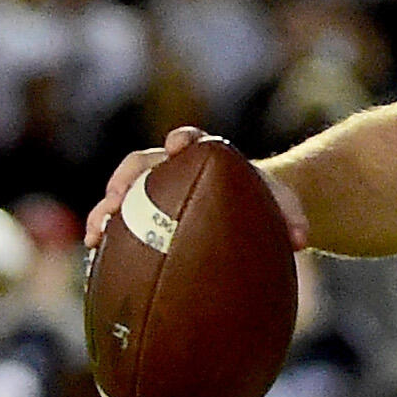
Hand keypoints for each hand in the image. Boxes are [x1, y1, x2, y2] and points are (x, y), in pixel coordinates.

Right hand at [85, 126, 309, 253]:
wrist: (247, 209)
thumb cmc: (263, 203)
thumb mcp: (282, 206)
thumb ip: (292, 218)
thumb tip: (301, 240)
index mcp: (206, 159)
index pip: (192, 142)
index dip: (182, 141)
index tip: (176, 146)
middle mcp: (172, 170)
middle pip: (142, 166)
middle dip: (126, 178)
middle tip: (117, 196)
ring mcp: (152, 192)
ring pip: (121, 195)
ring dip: (105, 211)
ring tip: (95, 235)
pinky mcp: (142, 216)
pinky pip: (118, 223)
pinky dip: (105, 234)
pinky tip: (94, 255)